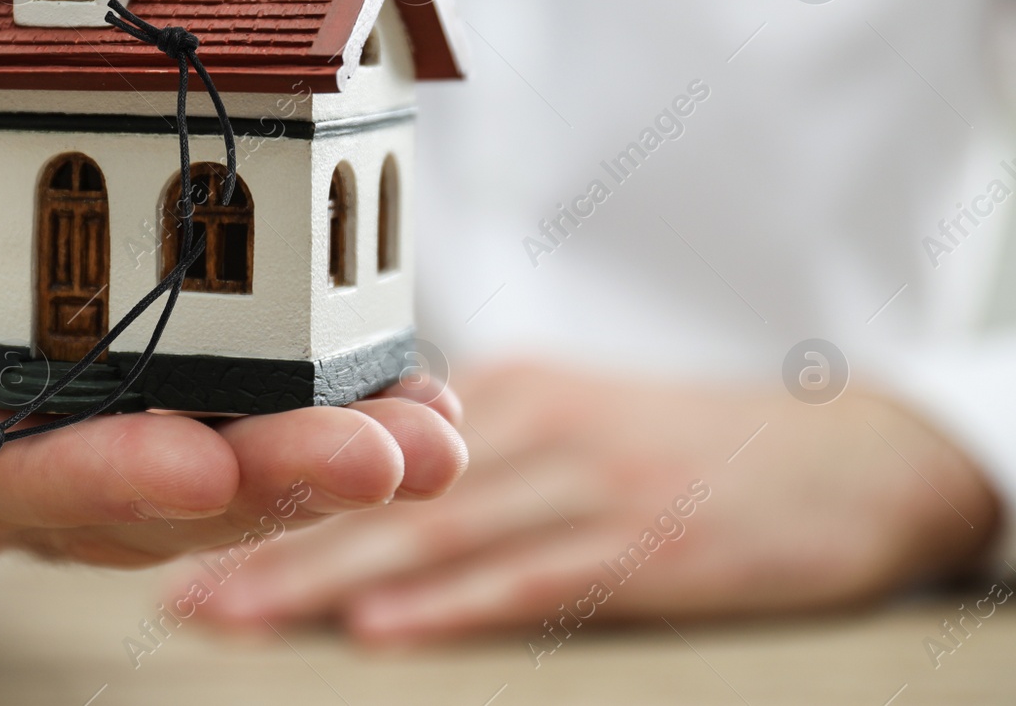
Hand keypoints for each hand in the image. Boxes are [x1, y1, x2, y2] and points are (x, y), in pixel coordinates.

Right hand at [0, 95, 470, 566]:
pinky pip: (266, 423)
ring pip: (231, 479)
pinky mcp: (183, 399)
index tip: (194, 465)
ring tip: (434, 435)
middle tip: (378, 460)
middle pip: (153, 503)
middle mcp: (34, 459)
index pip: (11, 479)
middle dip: (270, 485)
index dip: (101, 478)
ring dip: (338, 463)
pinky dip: (347, 414)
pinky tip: (425, 399)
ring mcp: (114, 438)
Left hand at [179, 360, 998, 642]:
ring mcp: (590, 483)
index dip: (269, 493)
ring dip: (327, 580)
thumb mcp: (574, 420)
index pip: (363, 448)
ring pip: (435, 533)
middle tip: (181, 590)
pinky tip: (384, 633)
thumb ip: (473, 454)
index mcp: (504, 393)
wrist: (845, 453)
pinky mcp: (649, 545)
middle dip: (269, 545)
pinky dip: (454, 608)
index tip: (182, 532)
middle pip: (379, 494)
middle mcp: (532, 426)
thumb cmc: (686, 446)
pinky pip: (535, 579)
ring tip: (238, 617)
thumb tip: (362, 502)